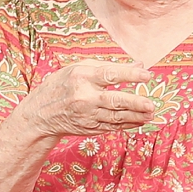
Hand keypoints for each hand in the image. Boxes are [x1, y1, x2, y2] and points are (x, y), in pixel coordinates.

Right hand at [20, 59, 159, 138]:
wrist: (41, 114)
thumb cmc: (62, 85)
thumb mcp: (79, 68)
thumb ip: (109, 65)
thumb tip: (139, 63)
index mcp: (82, 77)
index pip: (109, 75)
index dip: (129, 74)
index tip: (146, 74)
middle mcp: (85, 97)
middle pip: (114, 101)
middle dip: (134, 103)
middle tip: (150, 104)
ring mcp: (88, 115)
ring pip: (116, 117)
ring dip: (136, 116)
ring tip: (151, 113)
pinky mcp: (90, 128)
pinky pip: (113, 127)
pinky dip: (128, 125)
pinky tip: (140, 121)